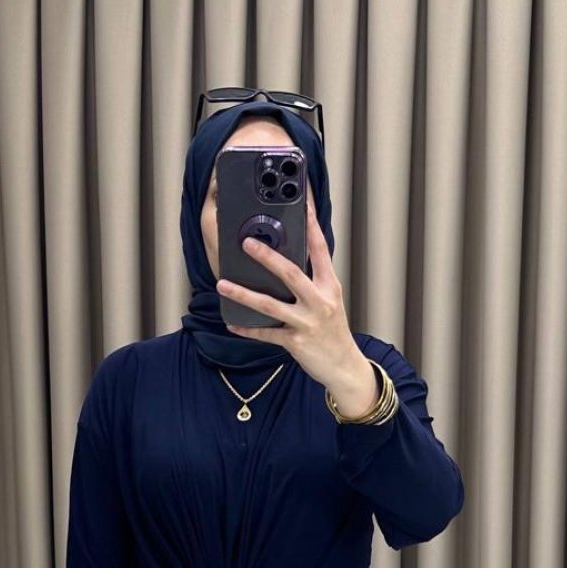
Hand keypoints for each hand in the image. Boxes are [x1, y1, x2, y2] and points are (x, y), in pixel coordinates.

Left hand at [216, 192, 377, 407]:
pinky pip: (266, 333)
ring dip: (243, 294)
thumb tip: (285, 262)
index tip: (302, 201)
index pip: (320, 249)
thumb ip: (312, 281)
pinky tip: (232, 322)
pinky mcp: (295, 343)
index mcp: (329, 286)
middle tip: (246, 242)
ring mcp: (307, 323)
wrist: (344, 366)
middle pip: (291, 273)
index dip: (311, 224)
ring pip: (270, 305)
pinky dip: (247, 329)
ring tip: (223, 284)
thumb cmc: (333, 331)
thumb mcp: (330, 301)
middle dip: (267, 256)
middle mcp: (319, 301)